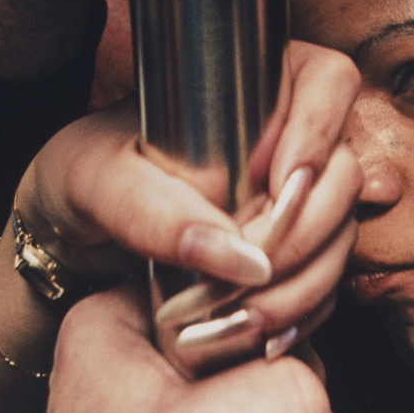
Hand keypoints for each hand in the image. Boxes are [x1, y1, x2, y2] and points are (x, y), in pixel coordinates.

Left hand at [1, 286, 338, 412]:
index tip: (288, 360)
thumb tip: (320, 394)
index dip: (271, 311)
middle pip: (256, 323)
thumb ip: (285, 393)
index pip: (223, 267)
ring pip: (269, 372)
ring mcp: (164, 394)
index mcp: (117, 317)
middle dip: (292, 382)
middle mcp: (137, 346)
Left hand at [18, 39, 361, 340]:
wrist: (70, 235)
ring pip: (341, 233)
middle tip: (248, 272)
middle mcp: (284, 134)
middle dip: (304, 231)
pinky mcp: (291, 252)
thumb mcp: (96, 181)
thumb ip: (156, 211)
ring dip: (302, 282)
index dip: (317, 133)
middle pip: (342, 172)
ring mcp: (294, 197)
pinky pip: (326, 281)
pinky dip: (299, 312)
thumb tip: (238, 258)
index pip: (328, 81)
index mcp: (248, 84)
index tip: (276, 185)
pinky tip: (259, 332)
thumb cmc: (79, 178)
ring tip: (242, 315)